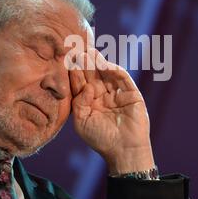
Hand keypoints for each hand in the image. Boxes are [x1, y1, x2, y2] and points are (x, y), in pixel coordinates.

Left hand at [69, 48, 154, 174]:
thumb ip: (79, 102)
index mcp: (90, 101)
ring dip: (98, 62)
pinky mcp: (130, 92)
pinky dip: (113, 70)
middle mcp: (102, 94)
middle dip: (85, 62)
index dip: (74, 71)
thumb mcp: (82, 121)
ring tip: (88, 52)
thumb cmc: (101, 139)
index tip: (66, 59)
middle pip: (93, 74)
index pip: (81, 82)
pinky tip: (104, 64)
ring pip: (106, 73)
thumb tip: (85, 86)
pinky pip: (121, 78)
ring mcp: (117, 92)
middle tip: (76, 48)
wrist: (123, 150)